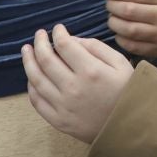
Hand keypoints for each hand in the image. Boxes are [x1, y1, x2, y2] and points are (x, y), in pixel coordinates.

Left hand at [21, 24, 134, 143]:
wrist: (130, 128)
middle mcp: (72, 87)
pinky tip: (32, 77)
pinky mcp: (58, 121)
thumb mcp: (120, 63)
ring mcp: (63, 106)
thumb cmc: (128, 92)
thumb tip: (72, 41)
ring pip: (36, 79)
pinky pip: (37, 101)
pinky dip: (31, 87)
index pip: (64, 45)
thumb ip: (96, 48)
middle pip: (46, 59)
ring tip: (26, 50)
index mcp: (90, 71)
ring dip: (28, 61)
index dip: (58, 33)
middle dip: (39, 43)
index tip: (58, 28)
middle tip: (39, 34)